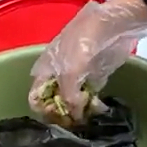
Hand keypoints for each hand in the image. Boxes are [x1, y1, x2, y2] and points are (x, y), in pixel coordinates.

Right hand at [28, 0, 146, 121]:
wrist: (112, 24)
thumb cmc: (83, 44)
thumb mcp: (70, 72)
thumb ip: (68, 97)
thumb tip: (75, 117)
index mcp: (44, 68)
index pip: (35, 96)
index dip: (44, 110)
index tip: (58, 118)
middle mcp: (57, 74)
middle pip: (54, 101)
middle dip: (62, 114)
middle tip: (75, 122)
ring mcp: (77, 75)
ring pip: (72, 101)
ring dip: (79, 111)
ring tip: (89, 116)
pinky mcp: (96, 76)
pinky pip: (90, 96)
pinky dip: (92, 105)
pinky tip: (98, 109)